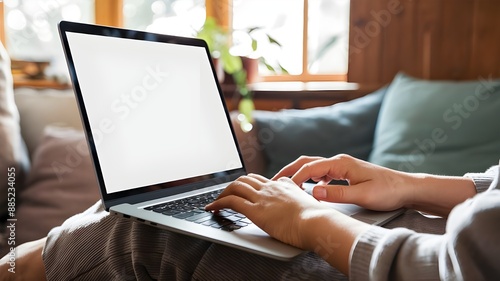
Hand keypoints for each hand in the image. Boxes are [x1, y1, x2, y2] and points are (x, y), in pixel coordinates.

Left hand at [205, 173, 334, 249]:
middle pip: (246, 179)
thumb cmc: (317, 219)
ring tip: (216, 202)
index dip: (251, 185)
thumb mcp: (310, 204)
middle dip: (234, 186)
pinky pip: (231, 201)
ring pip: (235, 187)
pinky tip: (212, 208)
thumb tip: (305, 203)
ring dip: (223, 194)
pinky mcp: (255, 210)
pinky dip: (218, 203)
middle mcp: (271, 187)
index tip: (246, 191)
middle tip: (227, 195)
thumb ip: (302, 200)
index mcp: (284, 185)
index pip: (263, 180)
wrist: (316, 222)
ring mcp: (262, 197)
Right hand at [273, 154, 410, 210]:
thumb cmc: (388, 191)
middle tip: (273, 180)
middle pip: (307, 162)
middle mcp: (339, 161)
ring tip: (284, 184)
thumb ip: (336, 194)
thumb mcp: (362, 196)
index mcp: (341, 164)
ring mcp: (342, 166)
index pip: (310, 168)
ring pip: (313, 166)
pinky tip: (307, 188)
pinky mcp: (346, 172)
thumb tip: (312, 191)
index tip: (282, 188)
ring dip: (298, 173)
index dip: (294, 178)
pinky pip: (322, 172)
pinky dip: (310, 178)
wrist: (406, 188)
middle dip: (289, 170)